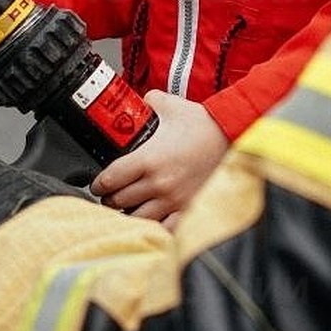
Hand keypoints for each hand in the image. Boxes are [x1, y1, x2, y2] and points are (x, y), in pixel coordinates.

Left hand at [90, 92, 228, 227]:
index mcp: (148, 159)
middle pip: (119, 202)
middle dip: (110, 198)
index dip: (98, 183)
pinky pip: (164, 228)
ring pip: (137, 218)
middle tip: (111, 194)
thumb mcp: (169, 105)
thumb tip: (137, 102)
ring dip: (128, 213)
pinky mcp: (188, 208)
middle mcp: (158, 183)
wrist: (232, 136)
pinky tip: (150, 219)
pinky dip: (153, 226)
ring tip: (127, 207)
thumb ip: (147, 102)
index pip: (110, 180)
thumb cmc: (202, 124)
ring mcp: (173, 200)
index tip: (98, 183)